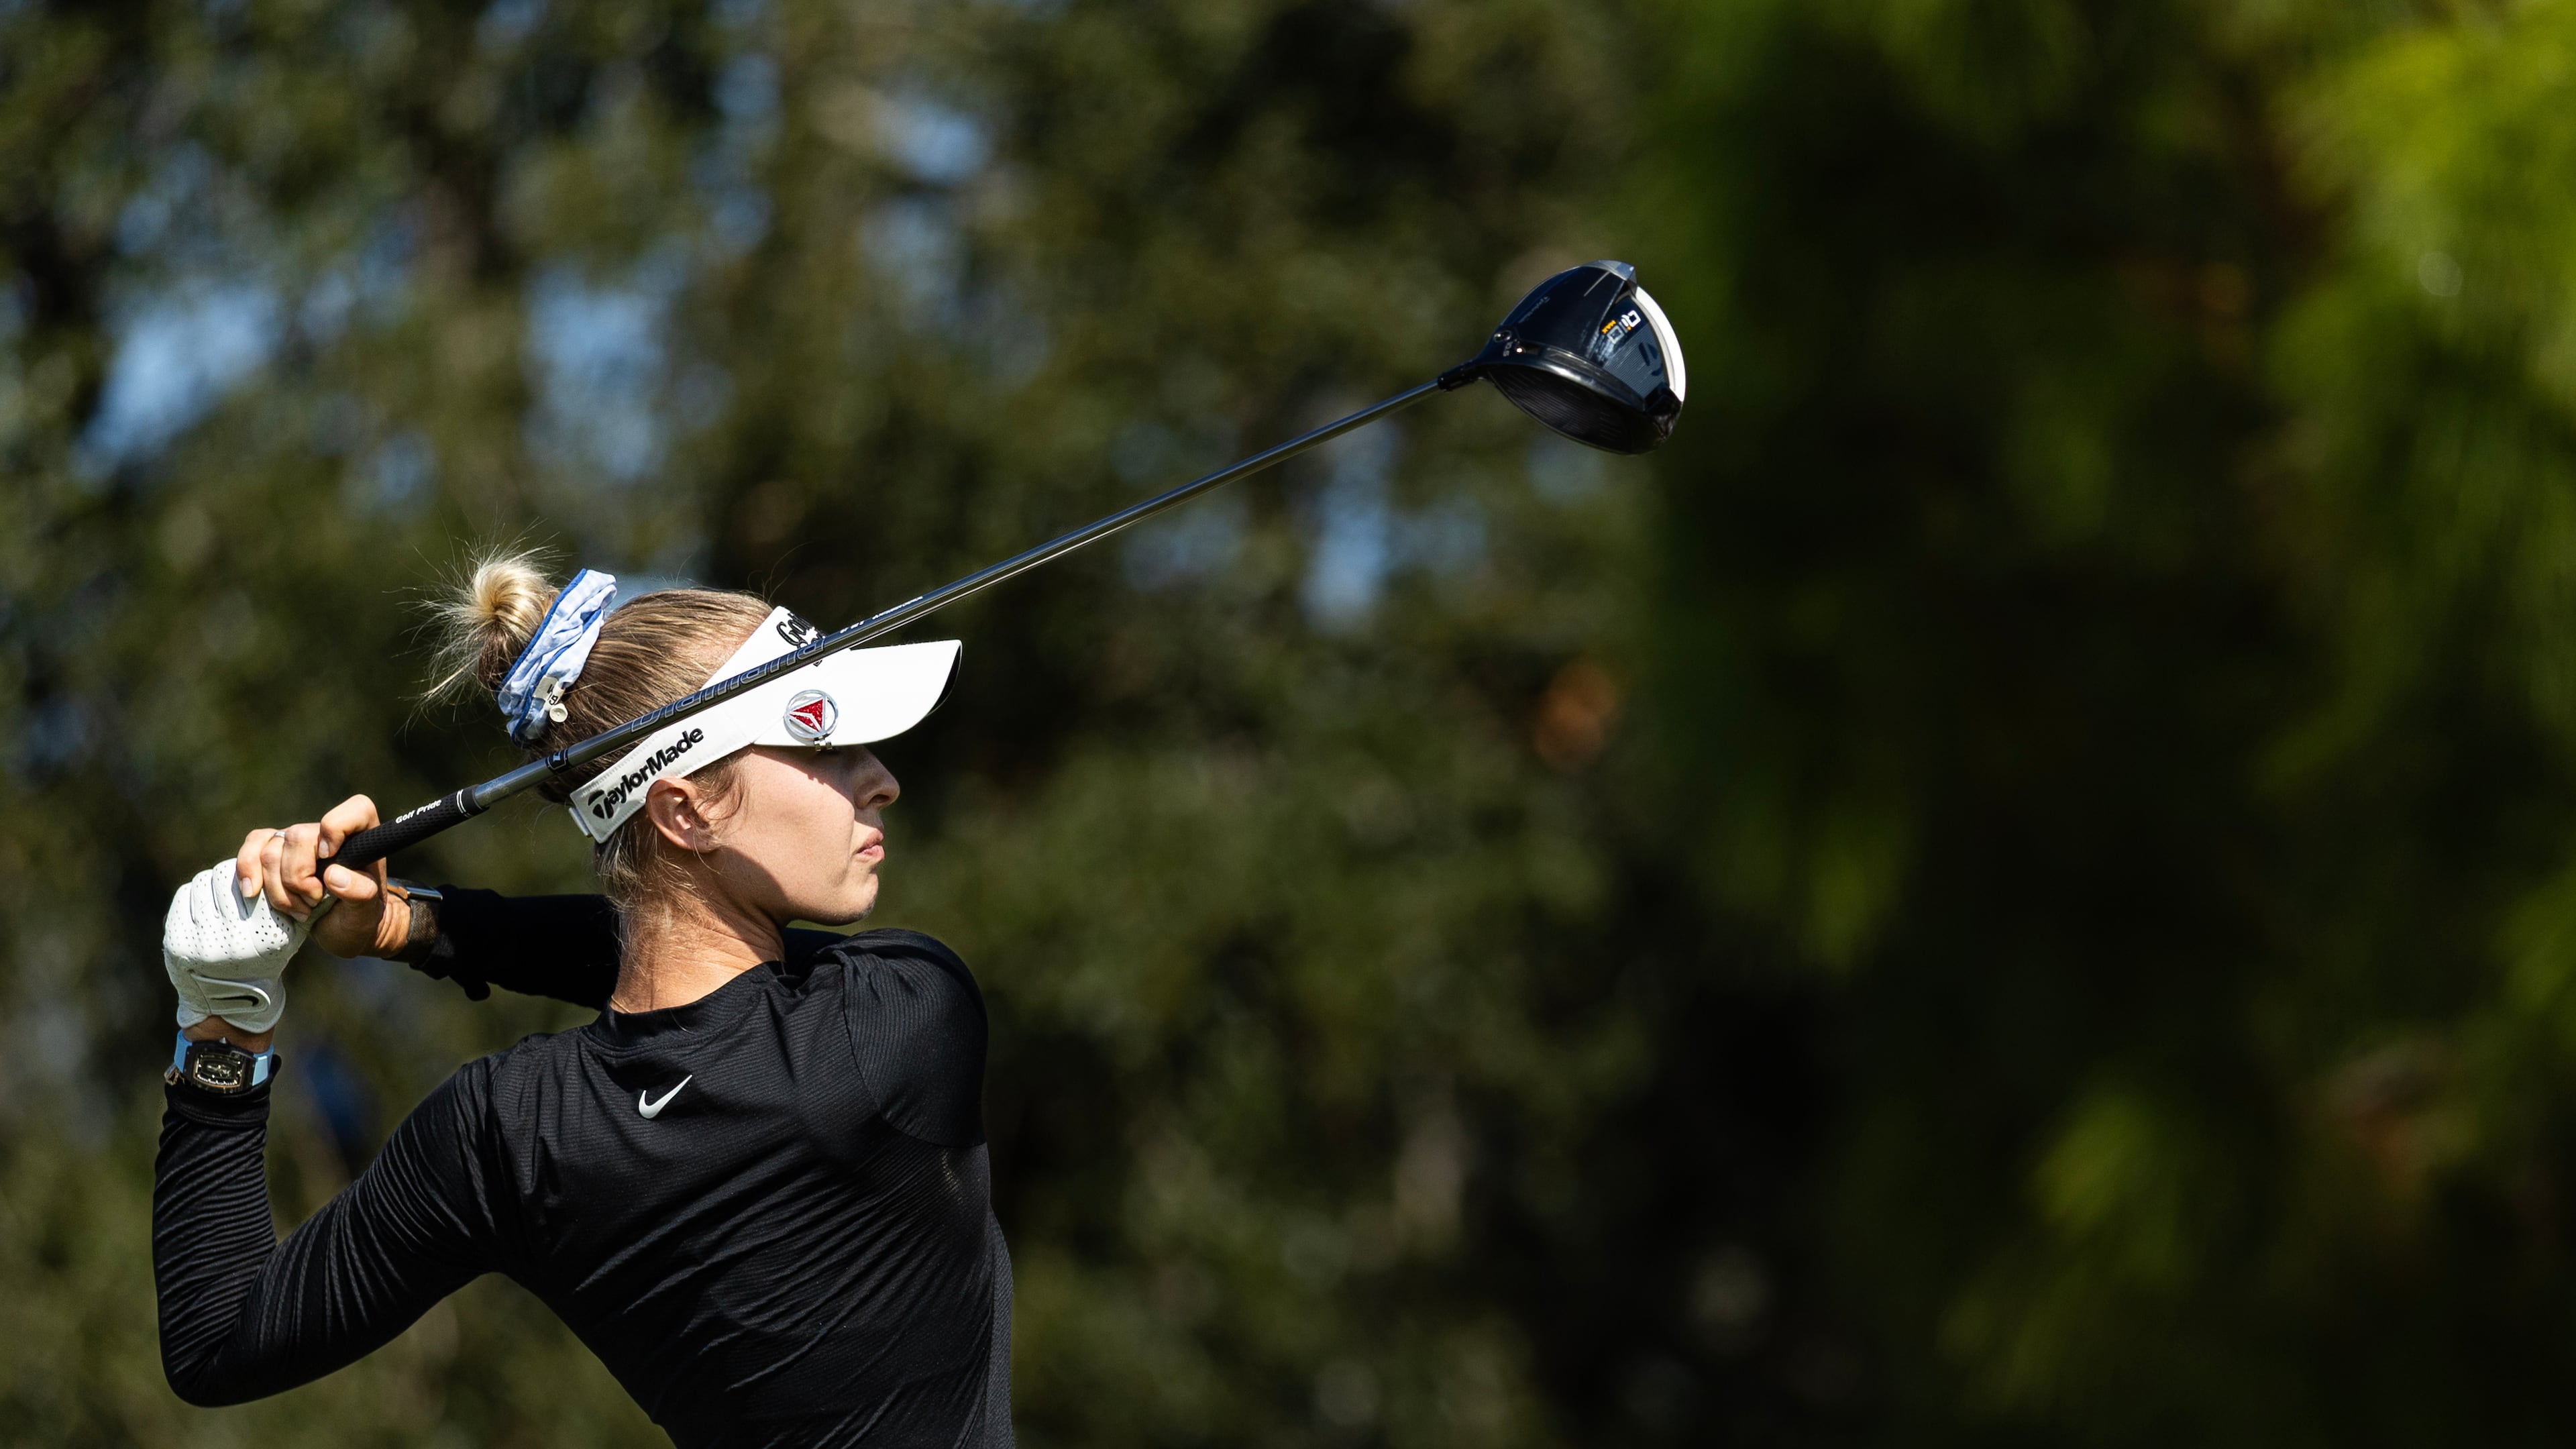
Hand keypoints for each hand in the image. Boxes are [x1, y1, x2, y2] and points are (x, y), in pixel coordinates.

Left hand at [163, 860, 308, 1035]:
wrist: (229, 1003)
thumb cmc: (266, 958)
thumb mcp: (291, 935)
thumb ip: (294, 902)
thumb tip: (289, 860)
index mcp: (268, 937)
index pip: (258, 877)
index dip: (258, 871)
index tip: (260, 877)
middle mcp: (234, 940)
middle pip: (227, 875)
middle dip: (234, 874)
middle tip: (238, 881)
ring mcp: (202, 942)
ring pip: (204, 881)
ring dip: (213, 883)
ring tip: (221, 894)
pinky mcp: (177, 943)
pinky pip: (184, 895)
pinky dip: (195, 894)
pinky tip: (204, 905)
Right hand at [236, 795, 411, 960]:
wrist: (340, 930)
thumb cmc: (359, 917)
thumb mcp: (367, 912)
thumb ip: (360, 892)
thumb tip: (333, 875)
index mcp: (361, 838)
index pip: (355, 810)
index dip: (335, 829)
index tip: (329, 857)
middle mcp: (327, 833)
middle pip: (297, 837)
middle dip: (298, 879)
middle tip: (314, 903)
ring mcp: (297, 843)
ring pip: (270, 852)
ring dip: (278, 890)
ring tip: (300, 910)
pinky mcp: (273, 853)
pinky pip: (252, 847)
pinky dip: (247, 871)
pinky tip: (252, 893)